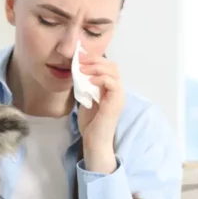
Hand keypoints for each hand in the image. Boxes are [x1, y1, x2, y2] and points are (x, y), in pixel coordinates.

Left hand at [76, 53, 124, 173]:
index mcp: (111, 89)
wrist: (94, 141)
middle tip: (80, 60)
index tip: (80, 57)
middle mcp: (117, 90)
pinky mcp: (116, 102)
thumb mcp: (86, 98)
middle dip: (95, 60)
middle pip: (112, 66)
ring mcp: (119, 96)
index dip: (94, 59)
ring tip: (82, 69)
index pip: (107, 67)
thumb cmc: (91, 123)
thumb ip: (85, 85)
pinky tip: (89, 81)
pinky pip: (112, 83)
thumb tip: (78, 70)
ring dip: (96, 67)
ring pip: (113, 71)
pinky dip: (101, 78)